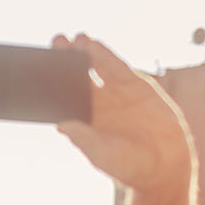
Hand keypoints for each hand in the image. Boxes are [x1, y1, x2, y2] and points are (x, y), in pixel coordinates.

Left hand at [53, 34, 193, 196]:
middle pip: (77, 76)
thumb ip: (84, 139)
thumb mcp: (103, 154)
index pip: (64, 95)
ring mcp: (116, 93)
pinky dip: (104, 55)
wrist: (164, 167)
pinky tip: (92, 44)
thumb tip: (61, 126)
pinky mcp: (136, 86)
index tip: (40, 66)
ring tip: (73, 38)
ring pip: (97, 66)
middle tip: (55, 40)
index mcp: (84, 119)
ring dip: (84, 51)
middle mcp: (97, 103)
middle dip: (66, 59)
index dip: (53, 81)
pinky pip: (117, 66)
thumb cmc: (128, 166)